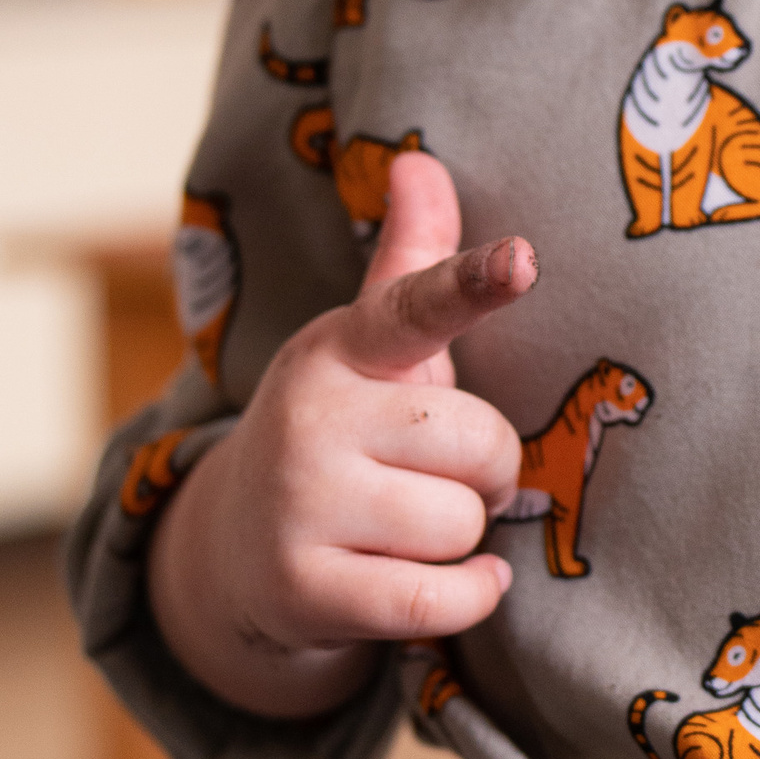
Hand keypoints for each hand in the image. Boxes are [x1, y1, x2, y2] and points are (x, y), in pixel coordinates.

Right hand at [148, 152, 533, 717]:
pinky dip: (467, 597)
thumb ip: (413, 264)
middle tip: (439, 477)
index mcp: (343, 347)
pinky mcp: (303, 586)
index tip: (524, 259)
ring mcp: (300, 501)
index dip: (473, 283)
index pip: (416, 307)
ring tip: (413, 528)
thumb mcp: (371, 349)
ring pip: (462, 525)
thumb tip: (420, 159)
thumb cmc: (342, 429)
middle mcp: (311, 415)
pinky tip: (452, 581)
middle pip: (481, 445)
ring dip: (462, 538)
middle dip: (484, 473)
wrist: (236, 545)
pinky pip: (437, 599)